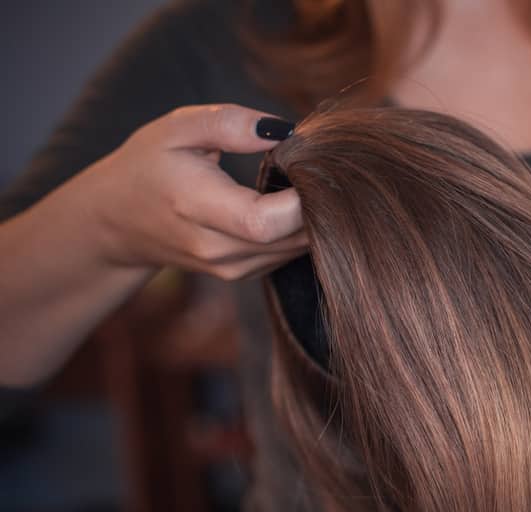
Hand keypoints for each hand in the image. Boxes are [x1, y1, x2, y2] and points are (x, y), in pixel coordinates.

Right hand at [76, 103, 306, 279]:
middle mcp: (217, 249)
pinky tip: (288, 202)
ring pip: (297, 249)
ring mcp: (232, 269)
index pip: (264, 222)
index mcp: (196, 207)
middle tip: (318, 168)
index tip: (313, 165)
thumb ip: (230, 123)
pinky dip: (299, 229)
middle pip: (292, 239)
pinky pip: (289, 254)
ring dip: (312, 217)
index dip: (301, 199)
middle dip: (316, 203)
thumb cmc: (148, 165)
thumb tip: (284, 131)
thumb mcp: (177, 128)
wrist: (117, 222)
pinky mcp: (245, 274)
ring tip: (302, 181)